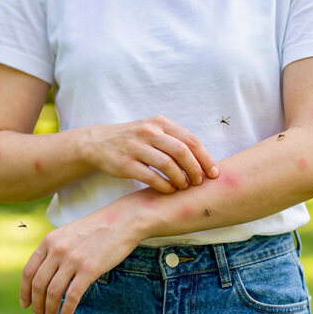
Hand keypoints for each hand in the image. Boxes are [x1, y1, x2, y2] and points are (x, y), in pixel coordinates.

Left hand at [19, 205, 142, 313]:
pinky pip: (72, 296)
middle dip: (36, 305)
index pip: (29, 271)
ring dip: (49, 310)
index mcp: (50, 240)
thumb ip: (56, 248)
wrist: (124, 219)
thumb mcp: (69, 232)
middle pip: (38, 285)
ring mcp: (73, 259)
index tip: (25, 304)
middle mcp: (57, 250)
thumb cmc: (98, 227)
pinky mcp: (90, 268)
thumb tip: (47, 272)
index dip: (24, 291)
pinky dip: (66, 310)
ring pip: (53, 293)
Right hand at [82, 115, 218, 192]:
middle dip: (195, 170)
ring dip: (180, 179)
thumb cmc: (134, 139)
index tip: (214, 173)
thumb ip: (174, 140)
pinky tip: (169, 190)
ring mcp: (136, 147)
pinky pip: (151, 177)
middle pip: (181, 152)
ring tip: (184, 187)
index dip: (205, 158)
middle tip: (199, 182)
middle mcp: (149, 132)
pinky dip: (164, 186)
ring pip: (167, 165)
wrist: (98, 143)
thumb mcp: (153, 130)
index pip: (190, 140)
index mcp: (160, 123)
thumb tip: (203, 160)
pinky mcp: (125, 163)